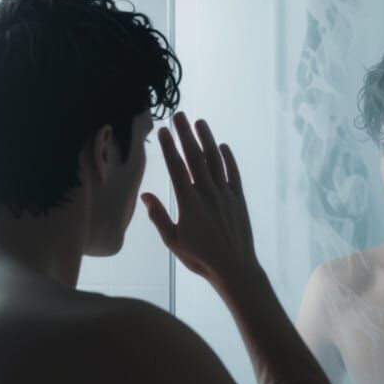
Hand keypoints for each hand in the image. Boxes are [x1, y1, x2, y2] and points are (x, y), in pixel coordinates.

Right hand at [141, 112, 258, 290]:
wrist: (234, 268)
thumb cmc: (200, 258)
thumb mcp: (173, 241)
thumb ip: (159, 217)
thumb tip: (145, 196)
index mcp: (188, 203)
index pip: (177, 168)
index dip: (170, 148)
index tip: (164, 131)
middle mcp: (207, 193)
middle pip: (195, 157)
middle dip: (186, 135)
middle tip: (179, 115)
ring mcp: (225, 194)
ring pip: (215, 161)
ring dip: (207, 140)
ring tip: (200, 122)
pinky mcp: (238, 199)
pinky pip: (233, 174)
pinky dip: (228, 159)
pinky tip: (222, 147)